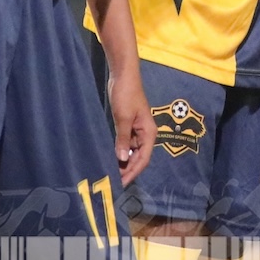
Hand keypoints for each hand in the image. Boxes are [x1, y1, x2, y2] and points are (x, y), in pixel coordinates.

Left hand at [108, 70, 154, 185]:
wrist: (123, 77)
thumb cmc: (126, 95)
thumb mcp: (123, 118)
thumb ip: (123, 139)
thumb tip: (123, 159)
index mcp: (149, 133)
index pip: (143, 159)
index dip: (133, 172)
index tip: (121, 183)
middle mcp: (145, 134)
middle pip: (138, 158)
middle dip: (127, 170)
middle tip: (112, 182)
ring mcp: (137, 131)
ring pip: (131, 152)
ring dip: (123, 162)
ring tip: (110, 173)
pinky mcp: (128, 126)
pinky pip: (126, 144)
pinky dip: (119, 152)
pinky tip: (110, 158)